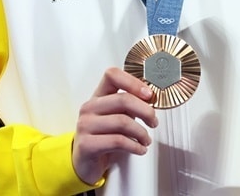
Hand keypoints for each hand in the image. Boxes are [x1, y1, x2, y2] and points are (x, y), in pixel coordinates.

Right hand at [71, 67, 158, 183]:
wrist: (85, 163)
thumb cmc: (103, 138)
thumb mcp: (116, 117)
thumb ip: (129, 106)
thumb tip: (150, 98)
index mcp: (98, 96)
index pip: (112, 76)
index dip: (133, 82)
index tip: (149, 94)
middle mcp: (89, 108)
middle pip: (123, 99)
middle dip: (146, 111)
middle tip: (153, 122)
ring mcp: (85, 125)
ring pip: (122, 122)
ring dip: (141, 133)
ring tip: (146, 140)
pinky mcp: (87, 144)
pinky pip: (118, 141)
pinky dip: (135, 146)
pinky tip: (140, 149)